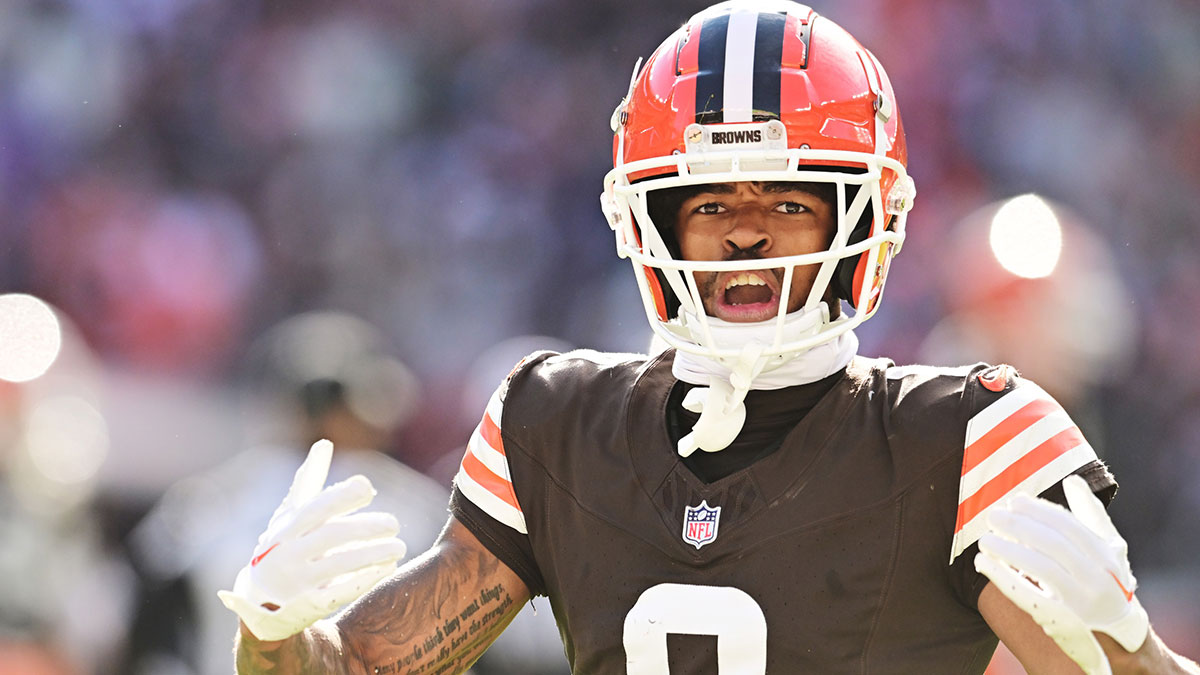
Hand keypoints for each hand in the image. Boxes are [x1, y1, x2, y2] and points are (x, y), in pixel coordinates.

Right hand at [218, 440, 407, 640]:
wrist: (258, 603)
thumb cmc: (282, 547)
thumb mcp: (289, 515)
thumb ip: (309, 482)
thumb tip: (324, 444)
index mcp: (286, 528)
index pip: (314, 508)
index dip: (341, 496)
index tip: (368, 488)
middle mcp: (288, 553)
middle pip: (330, 536)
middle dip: (365, 528)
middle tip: (394, 523)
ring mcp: (297, 582)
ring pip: (338, 565)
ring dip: (372, 554)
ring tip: (399, 547)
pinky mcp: (308, 606)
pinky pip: (339, 593)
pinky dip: (365, 580)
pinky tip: (387, 568)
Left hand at [975, 475, 1148, 674]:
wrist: (1116, 630)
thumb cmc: (1105, 578)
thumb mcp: (1109, 547)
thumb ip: (1091, 514)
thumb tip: (1073, 480)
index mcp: (1107, 555)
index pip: (1069, 527)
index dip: (1040, 511)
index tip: (1015, 501)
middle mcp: (1098, 578)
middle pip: (1053, 545)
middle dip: (1020, 526)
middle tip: (993, 515)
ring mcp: (1080, 602)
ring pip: (1041, 569)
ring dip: (1008, 550)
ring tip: (985, 538)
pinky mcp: (1061, 621)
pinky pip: (1027, 597)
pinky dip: (1002, 578)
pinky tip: (983, 562)